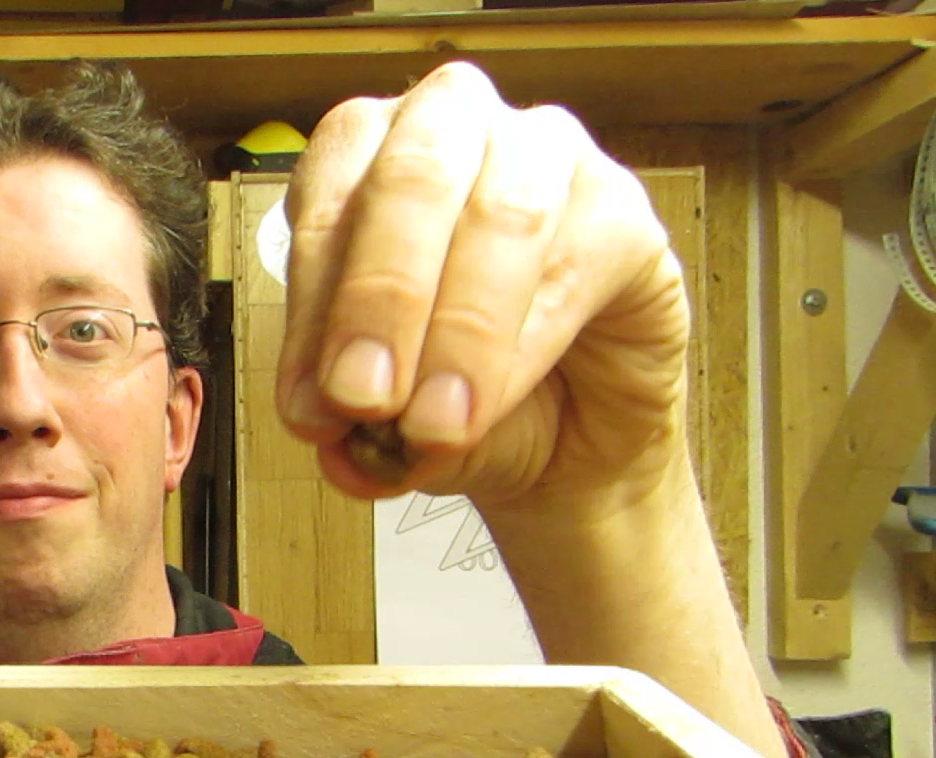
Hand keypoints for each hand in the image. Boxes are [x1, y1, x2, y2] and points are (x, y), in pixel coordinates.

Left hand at [276, 61, 690, 517]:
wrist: (567, 449)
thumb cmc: (463, 402)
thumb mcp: (387, 420)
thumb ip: (352, 415)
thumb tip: (324, 425)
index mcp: (368, 156)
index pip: (327, 199)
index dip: (312, 309)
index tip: (311, 408)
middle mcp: (456, 129)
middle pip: (411, 178)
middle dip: (379, 298)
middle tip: (363, 400)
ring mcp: (548, 157)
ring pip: (500, 215)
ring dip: (457, 331)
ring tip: (434, 427)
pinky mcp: (624, 213)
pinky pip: (574, 265)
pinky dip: (523, 348)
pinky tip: (492, 406)